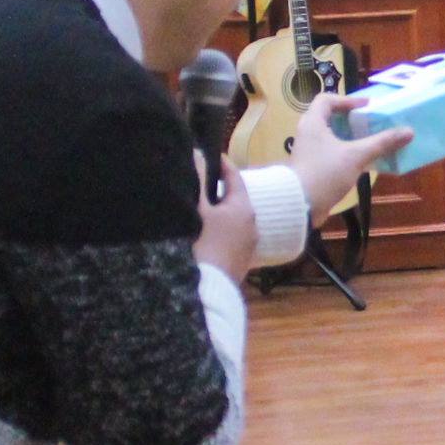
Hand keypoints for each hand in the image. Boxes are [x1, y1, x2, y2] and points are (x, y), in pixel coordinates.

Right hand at [194, 154, 257, 284]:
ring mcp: (247, 247)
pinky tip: (199, 234)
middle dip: (215, 190)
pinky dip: (216, 231)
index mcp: (244, 208)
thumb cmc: (201, 246)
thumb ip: (198, 179)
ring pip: (230, 220)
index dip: (219, 163)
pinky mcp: (238, 263)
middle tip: (194, 181)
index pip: (233, 176)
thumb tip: (198, 151)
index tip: (205, 154)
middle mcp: (251, 226)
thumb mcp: (197, 209)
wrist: (206, 293)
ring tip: (193, 208)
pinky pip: (227, 238)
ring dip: (215, 213)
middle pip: (232, 199)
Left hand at [289, 92, 411, 215]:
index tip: (366, 106)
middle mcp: (308, 133)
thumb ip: (381, 143)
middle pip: (330, 117)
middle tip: (370, 121)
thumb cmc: (325, 173)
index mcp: (313, 123)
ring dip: (350, 136)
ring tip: (370, 139)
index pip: (327, 99)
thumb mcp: (356, 156)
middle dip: (351, 118)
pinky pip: (331, 151)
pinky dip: (346, 151)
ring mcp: (309, 150)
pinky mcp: (312, 166)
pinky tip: (362, 160)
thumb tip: (408, 131)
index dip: (347, 99)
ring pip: (331, 136)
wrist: (300, 205)